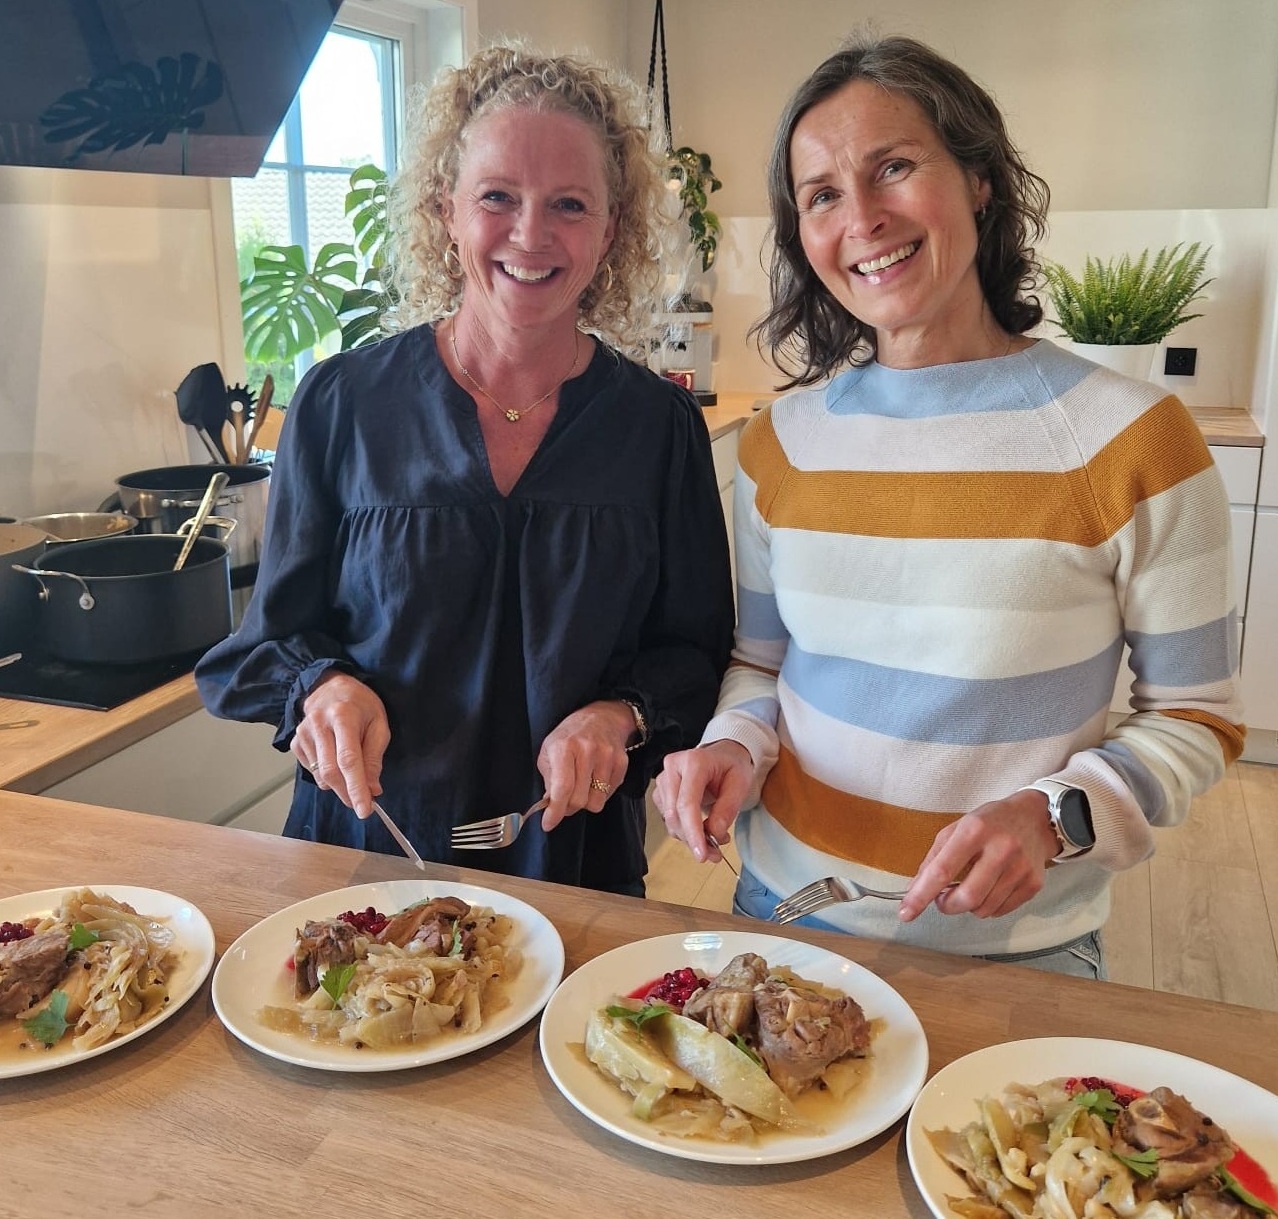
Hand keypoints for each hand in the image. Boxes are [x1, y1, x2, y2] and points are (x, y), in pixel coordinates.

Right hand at [290, 672, 389, 818]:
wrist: (329, 685)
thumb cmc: (359, 704)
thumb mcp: (378, 723)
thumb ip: (375, 756)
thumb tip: (372, 788)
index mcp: (343, 716)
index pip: (349, 760)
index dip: (356, 788)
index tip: (364, 809)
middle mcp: (319, 724)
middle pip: (331, 772)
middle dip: (348, 793)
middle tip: (362, 803)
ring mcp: (303, 733)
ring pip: (320, 775)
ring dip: (339, 786)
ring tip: (353, 777)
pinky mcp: (295, 741)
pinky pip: (312, 770)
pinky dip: (326, 776)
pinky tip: (335, 762)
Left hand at [536, 700, 633, 830]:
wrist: (602, 717)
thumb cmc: (570, 736)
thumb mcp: (549, 750)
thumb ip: (549, 779)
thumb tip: (550, 807)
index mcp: (564, 747)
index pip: (562, 788)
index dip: (555, 811)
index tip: (548, 824)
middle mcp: (587, 751)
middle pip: (579, 800)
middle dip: (569, 807)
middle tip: (564, 801)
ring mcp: (607, 757)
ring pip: (596, 802)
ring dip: (586, 801)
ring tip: (581, 787)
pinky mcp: (622, 763)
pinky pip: (609, 795)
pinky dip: (600, 793)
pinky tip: (595, 779)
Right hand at [653, 740, 752, 862]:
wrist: (722, 756)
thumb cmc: (731, 766)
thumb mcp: (740, 784)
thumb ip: (728, 808)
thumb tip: (715, 833)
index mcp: (693, 762)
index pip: (687, 802)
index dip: (693, 831)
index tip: (701, 854)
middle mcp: (673, 768)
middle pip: (674, 814)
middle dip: (693, 839)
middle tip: (714, 854)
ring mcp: (663, 779)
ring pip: (670, 820)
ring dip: (690, 837)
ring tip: (713, 842)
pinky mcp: (661, 792)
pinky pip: (669, 820)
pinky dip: (684, 831)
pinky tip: (700, 830)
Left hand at [898, 789, 1059, 921]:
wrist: (1034, 818)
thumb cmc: (989, 823)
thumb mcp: (956, 829)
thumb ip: (933, 859)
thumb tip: (914, 891)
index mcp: (974, 831)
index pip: (942, 870)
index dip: (921, 895)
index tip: (906, 913)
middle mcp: (1001, 849)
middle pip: (967, 897)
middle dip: (947, 906)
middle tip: (942, 899)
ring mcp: (1020, 868)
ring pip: (983, 909)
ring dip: (968, 906)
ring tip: (970, 886)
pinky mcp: (1033, 883)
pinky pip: (1001, 911)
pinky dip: (988, 906)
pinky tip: (989, 888)